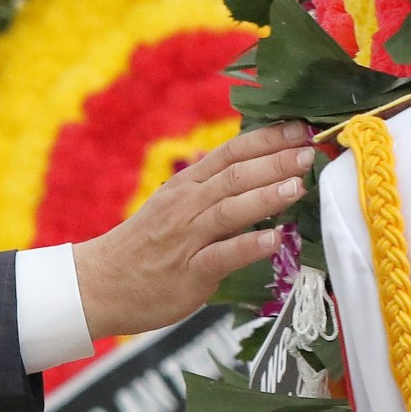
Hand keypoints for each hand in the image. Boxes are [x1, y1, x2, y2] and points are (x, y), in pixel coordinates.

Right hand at [72, 124, 315, 339]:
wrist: (99, 283)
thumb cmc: (144, 246)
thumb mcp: (175, 206)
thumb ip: (212, 191)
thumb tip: (261, 174)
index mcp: (186, 185)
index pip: (231, 152)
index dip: (268, 139)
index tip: (302, 128)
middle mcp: (186, 205)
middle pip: (235, 175)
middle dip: (276, 162)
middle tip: (311, 152)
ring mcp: (186, 237)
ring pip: (229, 209)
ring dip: (266, 196)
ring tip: (299, 186)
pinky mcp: (189, 272)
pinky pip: (222, 256)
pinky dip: (249, 246)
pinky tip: (275, 240)